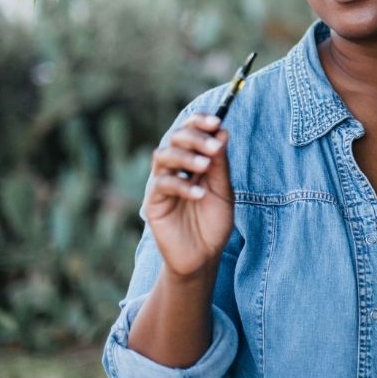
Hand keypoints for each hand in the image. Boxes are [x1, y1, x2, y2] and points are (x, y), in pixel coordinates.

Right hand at [144, 114, 233, 277]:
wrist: (204, 256)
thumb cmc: (214, 222)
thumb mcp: (223, 191)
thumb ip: (221, 164)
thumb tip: (222, 131)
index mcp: (193, 161)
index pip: (191, 131)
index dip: (200, 122)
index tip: (216, 121)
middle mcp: (175, 168)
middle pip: (175, 138)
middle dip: (194, 137)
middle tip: (213, 146)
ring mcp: (162, 183)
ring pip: (163, 156)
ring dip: (185, 156)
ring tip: (205, 165)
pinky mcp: (153, 202)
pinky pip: (161, 185)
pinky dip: (181, 185)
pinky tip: (199, 194)